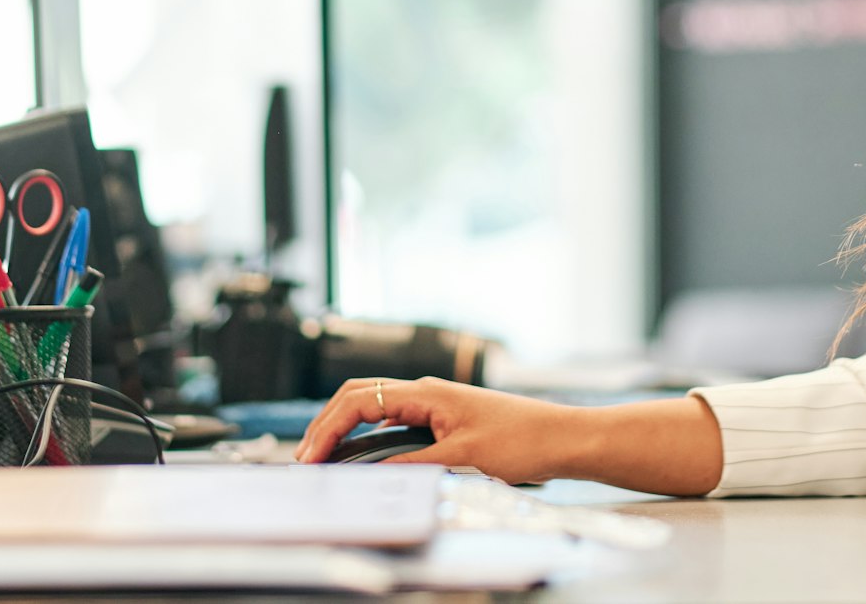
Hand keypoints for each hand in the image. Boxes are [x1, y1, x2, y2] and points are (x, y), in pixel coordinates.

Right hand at [295, 376, 589, 484]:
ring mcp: (433, 405)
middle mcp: (426, 392)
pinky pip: (393, 423)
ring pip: (374, 409)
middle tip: (305, 458)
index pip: (360, 401)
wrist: (560, 438)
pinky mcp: (442, 421)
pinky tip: (360, 456)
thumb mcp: (462, 457)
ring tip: (323, 458)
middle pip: (359, 399)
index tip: (311, 455)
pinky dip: (368, 437)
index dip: (328, 427)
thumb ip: (415, 464)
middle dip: (326, 425)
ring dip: (344, 430)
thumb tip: (374, 474)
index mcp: (427, 392)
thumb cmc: (523, 439)